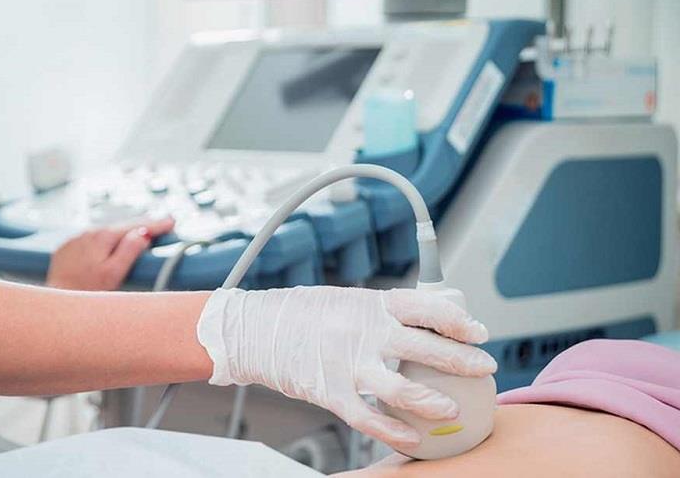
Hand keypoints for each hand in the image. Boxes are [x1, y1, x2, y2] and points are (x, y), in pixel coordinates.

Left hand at [46, 217, 174, 289]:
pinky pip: (91, 240)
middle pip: (121, 226)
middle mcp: (88, 232)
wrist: (54, 302)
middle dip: (141, 226)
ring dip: (123, 233)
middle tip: (161, 226)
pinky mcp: (67, 249)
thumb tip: (143, 233)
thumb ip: (130, 250)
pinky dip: (105, 241)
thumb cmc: (85, 292)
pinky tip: (111, 247)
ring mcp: (76, 240)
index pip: (136, 226)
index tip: (171, 221)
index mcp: (103, 236)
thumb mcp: (113, 273)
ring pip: (106, 232)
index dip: (156, 224)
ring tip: (139, 234)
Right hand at [197, 286, 496, 453]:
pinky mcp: (328, 391)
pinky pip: (367, 417)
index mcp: (370, 303)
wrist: (254, 329)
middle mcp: (362, 331)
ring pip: (401, 387)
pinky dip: (392, 430)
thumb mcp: (346, 301)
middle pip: (425, 347)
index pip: (426, 307)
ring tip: (452, 410)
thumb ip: (380, 314)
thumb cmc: (301, 314)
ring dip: (431, 401)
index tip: (478, 331)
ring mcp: (345, 363)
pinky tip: (411, 438)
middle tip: (483, 367)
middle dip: (461, 360)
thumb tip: (419, 325)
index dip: (458, 320)